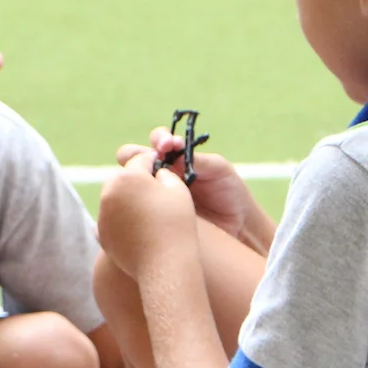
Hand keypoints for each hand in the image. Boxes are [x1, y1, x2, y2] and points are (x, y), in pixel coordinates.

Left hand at [97, 151, 198, 279]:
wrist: (164, 265)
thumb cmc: (176, 224)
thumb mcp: (179, 189)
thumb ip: (165, 173)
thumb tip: (156, 172)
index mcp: (127, 177)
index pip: (141, 161)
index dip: (155, 164)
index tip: (164, 171)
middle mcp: (108, 192)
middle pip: (123, 179)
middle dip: (137, 182)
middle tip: (156, 194)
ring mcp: (102, 215)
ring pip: (115, 199)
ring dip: (128, 200)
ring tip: (148, 213)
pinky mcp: (101, 234)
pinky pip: (111, 219)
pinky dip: (122, 220)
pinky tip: (140, 229)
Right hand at [116, 128, 268, 252]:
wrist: (237, 227)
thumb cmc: (229, 192)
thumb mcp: (218, 170)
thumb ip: (197, 160)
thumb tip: (172, 154)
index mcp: (174, 159)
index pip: (157, 142)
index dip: (160, 140)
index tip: (171, 145)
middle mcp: (158, 175)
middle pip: (132, 158)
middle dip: (137, 155)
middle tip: (154, 159)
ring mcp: (151, 196)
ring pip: (129, 184)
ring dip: (133, 180)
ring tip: (150, 183)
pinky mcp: (150, 216)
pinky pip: (135, 208)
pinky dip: (133, 204)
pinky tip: (143, 206)